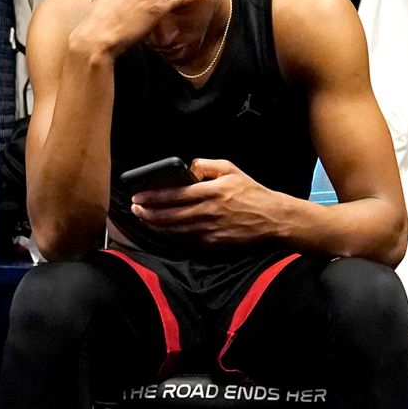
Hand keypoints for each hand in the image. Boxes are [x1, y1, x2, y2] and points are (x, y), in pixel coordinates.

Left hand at [129, 158, 289, 245]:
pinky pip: (187, 239)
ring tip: (143, 218)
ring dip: (156, 225)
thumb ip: (206, 165)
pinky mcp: (214, 243)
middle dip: (148, 212)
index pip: (176, 195)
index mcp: (213, 192)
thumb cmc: (251, 192)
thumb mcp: (230, 169)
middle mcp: (209, 212)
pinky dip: (172, 234)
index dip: (153, 197)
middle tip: (135, 208)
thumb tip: (186, 169)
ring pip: (175, 230)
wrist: (272, 219)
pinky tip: (162, 229)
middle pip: (170, 215)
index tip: (138, 196)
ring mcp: (211, 230)